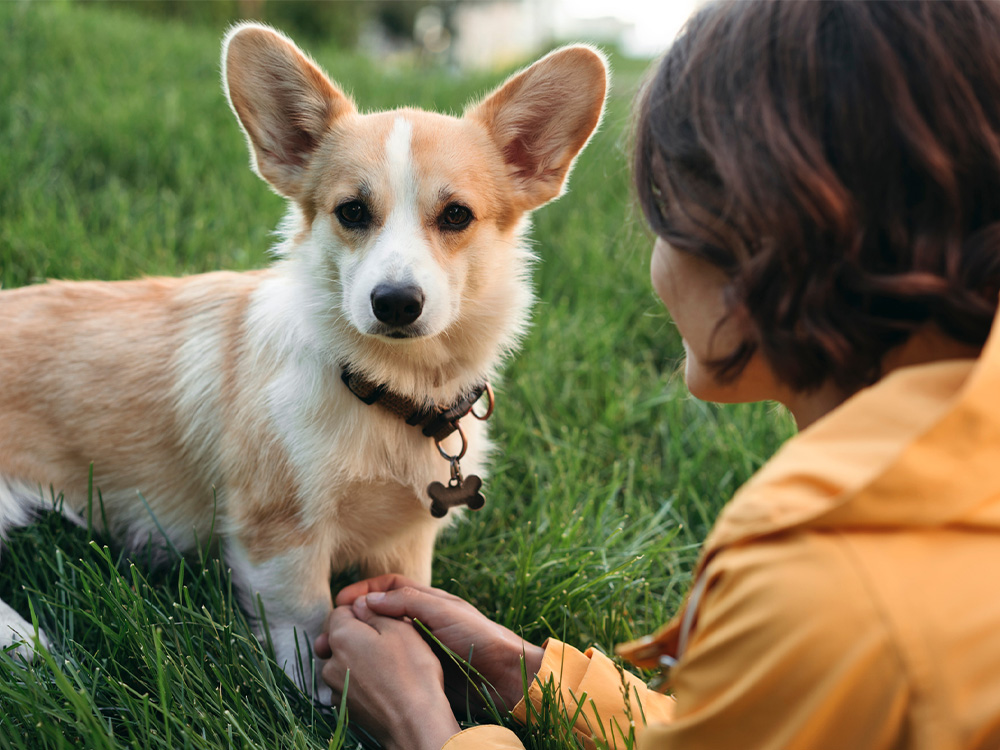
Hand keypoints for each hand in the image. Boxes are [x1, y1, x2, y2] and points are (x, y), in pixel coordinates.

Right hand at [317, 574, 544, 712]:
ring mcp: (420, 647)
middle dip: (354, 619)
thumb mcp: (444, 612)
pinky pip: (391, 664)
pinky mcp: (422, 671)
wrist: (505, 676)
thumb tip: (369, 599)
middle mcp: (421, 621)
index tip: (341, 602)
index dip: (363, 590)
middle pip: (380, 614)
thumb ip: (409, 601)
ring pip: (382, 640)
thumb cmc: (479, 637)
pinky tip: (357, 674)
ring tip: (335, 654)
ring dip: (359, 644)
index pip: (389, 587)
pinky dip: (372, 665)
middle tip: (330, 632)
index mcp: (428, 601)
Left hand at [320, 605, 459, 749]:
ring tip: (390, 665)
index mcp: (342, 637)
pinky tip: (384, 685)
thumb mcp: (400, 628)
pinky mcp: (345, 708)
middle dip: (359, 635)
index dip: (362, 609)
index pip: (341, 610)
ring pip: (344, 662)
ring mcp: (336, 688)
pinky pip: (350, 684)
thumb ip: (374, 611)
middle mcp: (330, 663)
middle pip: (339, 637)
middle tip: (388, 640)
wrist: (415, 723)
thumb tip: (359, 603)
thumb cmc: (412, 671)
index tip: (382, 617)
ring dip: (360, 659)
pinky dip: (363, 681)